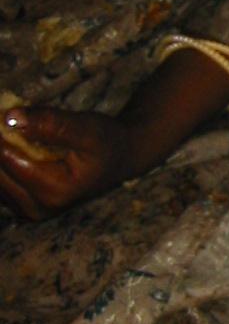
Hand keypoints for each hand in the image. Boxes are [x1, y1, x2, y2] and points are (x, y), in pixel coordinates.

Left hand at [0, 106, 142, 218]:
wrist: (121, 160)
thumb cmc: (106, 141)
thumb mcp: (86, 128)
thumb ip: (50, 123)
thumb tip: (9, 117)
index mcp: (53, 191)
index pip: (7, 159)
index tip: (0, 111)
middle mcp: (38, 208)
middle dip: (0, 142)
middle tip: (4, 117)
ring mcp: (30, 212)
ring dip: (2, 151)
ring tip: (14, 131)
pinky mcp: (25, 208)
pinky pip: (1, 184)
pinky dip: (4, 163)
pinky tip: (16, 145)